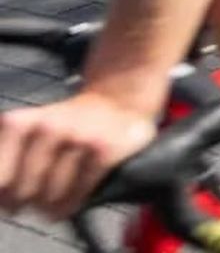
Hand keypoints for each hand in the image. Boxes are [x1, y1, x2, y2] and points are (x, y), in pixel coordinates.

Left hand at [0, 93, 156, 220]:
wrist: (116, 102)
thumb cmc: (64, 125)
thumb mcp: (27, 129)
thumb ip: (4, 160)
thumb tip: (3, 202)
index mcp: (19, 124)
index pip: (1, 180)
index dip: (3, 197)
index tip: (10, 200)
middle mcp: (47, 128)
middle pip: (23, 191)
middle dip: (27, 203)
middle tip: (33, 202)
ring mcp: (77, 138)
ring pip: (51, 195)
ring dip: (50, 208)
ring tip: (50, 206)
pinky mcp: (103, 150)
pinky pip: (79, 192)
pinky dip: (72, 205)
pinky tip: (68, 205)